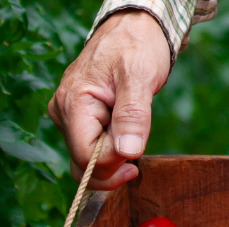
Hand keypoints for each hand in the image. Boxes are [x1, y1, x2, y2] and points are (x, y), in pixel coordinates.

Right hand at [48, 10, 170, 189]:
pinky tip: (126, 139)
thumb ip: (132, 115)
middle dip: (112, 167)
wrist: (133, 31)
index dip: (112, 164)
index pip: (86, 156)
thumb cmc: (136, 49)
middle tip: (137, 160)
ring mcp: (70, 117)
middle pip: (83, 163)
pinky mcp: (81, 120)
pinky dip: (111, 152)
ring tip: (133, 139)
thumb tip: (127, 151)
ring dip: (113, 160)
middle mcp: (64, 113)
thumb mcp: (140, 78)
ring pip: (87, 159)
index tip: (136, 157)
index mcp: (74, 103)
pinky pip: (92, 148)